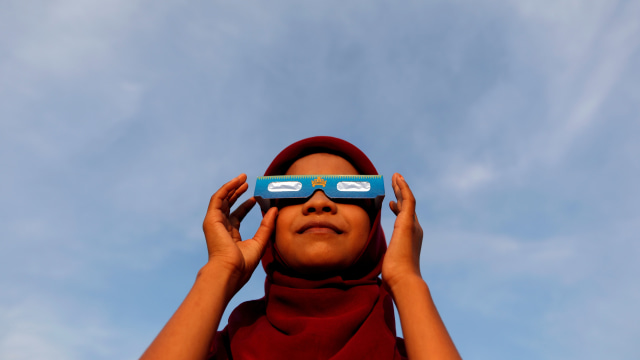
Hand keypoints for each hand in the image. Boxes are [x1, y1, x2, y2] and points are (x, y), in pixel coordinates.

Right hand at [202, 174, 276, 297]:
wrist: (230, 271)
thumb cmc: (243, 264)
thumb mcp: (260, 241)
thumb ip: (267, 225)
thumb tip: (275, 209)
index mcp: (230, 236)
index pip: (237, 217)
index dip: (246, 206)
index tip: (256, 198)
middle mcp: (221, 228)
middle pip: (228, 206)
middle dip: (237, 193)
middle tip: (247, 183)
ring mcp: (215, 223)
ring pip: (222, 200)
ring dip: (232, 187)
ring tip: (242, 178)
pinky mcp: (211, 219)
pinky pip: (218, 199)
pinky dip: (226, 189)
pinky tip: (236, 182)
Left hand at [382, 173, 423, 292]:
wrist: (404, 280)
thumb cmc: (396, 278)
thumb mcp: (389, 266)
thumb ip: (387, 263)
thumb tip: (381, 275)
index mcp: (410, 239)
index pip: (405, 219)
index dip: (398, 209)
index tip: (391, 203)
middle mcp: (414, 230)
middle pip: (407, 207)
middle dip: (400, 194)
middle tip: (395, 182)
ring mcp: (412, 226)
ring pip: (407, 200)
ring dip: (401, 187)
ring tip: (395, 176)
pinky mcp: (408, 223)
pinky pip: (408, 200)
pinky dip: (404, 188)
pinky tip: (398, 179)